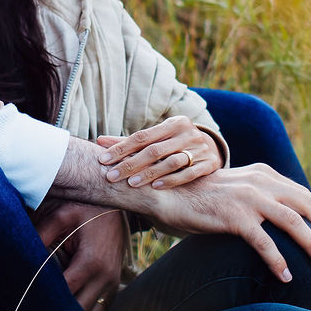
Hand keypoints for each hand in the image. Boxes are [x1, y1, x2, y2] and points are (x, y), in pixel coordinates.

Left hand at [35, 201, 124, 310]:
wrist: (116, 208)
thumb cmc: (86, 209)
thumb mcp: (62, 215)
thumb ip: (42, 234)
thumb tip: (22, 255)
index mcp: (92, 262)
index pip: (65, 292)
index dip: (46, 299)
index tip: (27, 303)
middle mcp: (105, 277)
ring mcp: (112, 284)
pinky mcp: (114, 286)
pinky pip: (98, 310)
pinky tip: (64, 310)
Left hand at [95, 115, 220, 189]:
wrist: (212, 149)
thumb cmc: (175, 143)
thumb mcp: (157, 138)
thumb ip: (129, 142)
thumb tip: (98, 141)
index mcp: (173, 123)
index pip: (142, 136)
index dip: (121, 148)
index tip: (103, 161)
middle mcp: (187, 133)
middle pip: (155, 150)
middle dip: (131, 164)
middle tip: (112, 176)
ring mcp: (200, 148)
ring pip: (172, 162)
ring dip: (150, 173)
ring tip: (132, 184)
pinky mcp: (209, 163)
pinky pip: (189, 173)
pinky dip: (172, 180)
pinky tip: (156, 187)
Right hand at [132, 163, 310, 282]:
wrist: (168, 195)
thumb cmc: (201, 199)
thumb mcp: (236, 191)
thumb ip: (258, 198)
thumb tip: (282, 221)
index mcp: (263, 174)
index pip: (302, 194)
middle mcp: (260, 182)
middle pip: (306, 204)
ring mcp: (248, 197)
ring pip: (293, 221)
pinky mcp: (234, 216)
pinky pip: (264, 242)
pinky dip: (278, 260)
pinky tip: (286, 275)